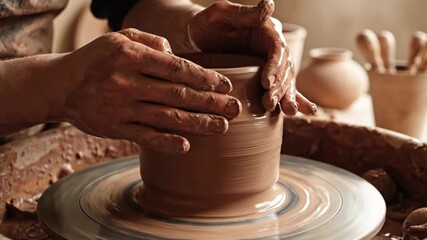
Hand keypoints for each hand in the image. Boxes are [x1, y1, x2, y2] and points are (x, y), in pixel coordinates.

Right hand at [61, 28, 240, 153]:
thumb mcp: (118, 38)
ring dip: (197, 124)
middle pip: (178, 94)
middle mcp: (126, 81)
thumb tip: (176, 53)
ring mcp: (120, 107)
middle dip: (210, 102)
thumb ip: (150, 40)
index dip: (204, 77)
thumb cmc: (95, 59)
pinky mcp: (114, 128)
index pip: (176, 68)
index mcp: (130, 56)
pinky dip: (166, 142)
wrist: (59, 85)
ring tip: (222, 127)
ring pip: (166, 117)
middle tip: (234, 108)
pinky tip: (187, 146)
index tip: (225, 84)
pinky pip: (144, 137)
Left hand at [188, 0, 315, 115]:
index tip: (267, 82)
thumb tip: (270, 5)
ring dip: (286, 96)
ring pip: (285, 80)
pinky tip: (302, 112)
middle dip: (280, 86)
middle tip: (269, 102)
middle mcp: (272, 46)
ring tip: (287, 112)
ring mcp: (270, 62)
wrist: (198, 39)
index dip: (275, 66)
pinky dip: (293, 99)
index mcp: (266, 30)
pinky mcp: (265, 76)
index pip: (276, 48)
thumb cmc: (207, 23)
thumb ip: (244, 12)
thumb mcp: (221, 13)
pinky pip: (281, 87)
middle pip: (284, 68)